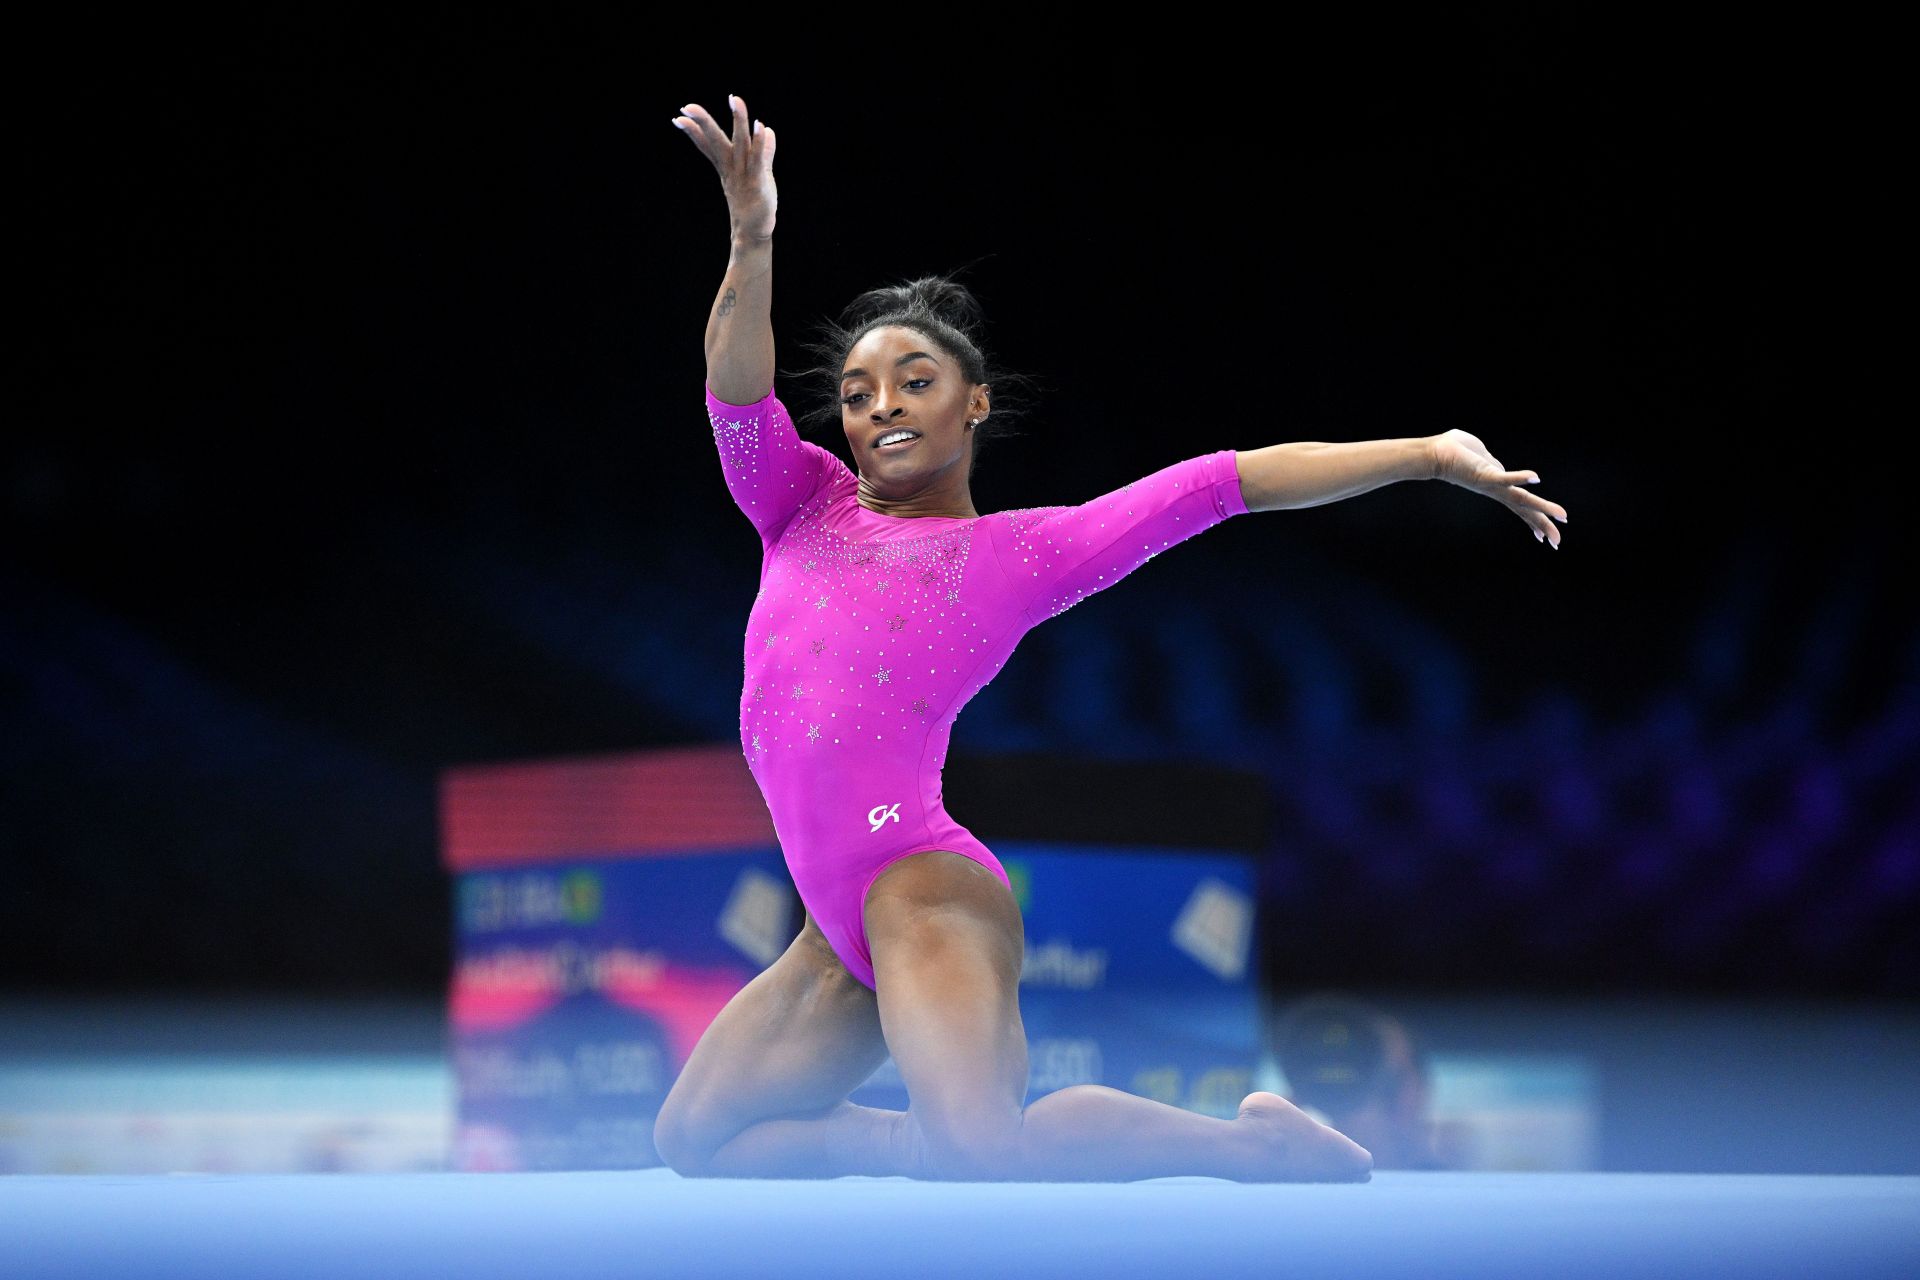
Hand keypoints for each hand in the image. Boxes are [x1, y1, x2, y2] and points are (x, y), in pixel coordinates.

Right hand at [672, 94, 776, 241]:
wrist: (754, 232)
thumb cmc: (753, 203)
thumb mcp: (757, 173)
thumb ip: (763, 150)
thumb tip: (767, 129)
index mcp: (726, 166)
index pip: (707, 145)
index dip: (694, 132)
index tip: (677, 117)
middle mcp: (732, 168)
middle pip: (716, 141)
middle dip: (703, 122)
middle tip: (686, 107)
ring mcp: (744, 174)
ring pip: (740, 143)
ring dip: (738, 120)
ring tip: (734, 99)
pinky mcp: (758, 182)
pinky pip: (758, 159)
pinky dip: (760, 142)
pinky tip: (762, 126)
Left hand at [1429, 429, 1567, 548]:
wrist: (1433, 454)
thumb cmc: (1456, 454)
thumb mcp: (1482, 460)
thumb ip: (1492, 465)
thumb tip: (1496, 467)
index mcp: (1497, 488)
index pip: (1520, 508)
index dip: (1533, 521)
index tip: (1543, 538)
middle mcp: (1495, 491)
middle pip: (1525, 510)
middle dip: (1543, 525)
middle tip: (1557, 543)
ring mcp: (1491, 485)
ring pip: (1521, 499)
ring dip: (1542, 507)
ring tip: (1561, 515)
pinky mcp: (1485, 475)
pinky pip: (1504, 478)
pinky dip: (1519, 477)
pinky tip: (1536, 477)